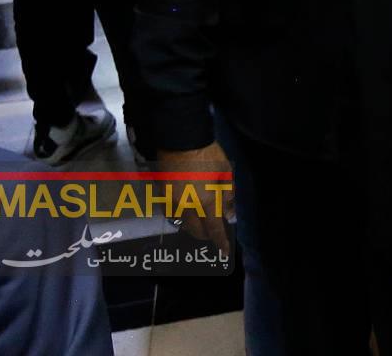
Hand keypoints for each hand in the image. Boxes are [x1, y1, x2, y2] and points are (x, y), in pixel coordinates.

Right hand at [158, 142, 234, 259]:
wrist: (180, 141)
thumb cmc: (208, 155)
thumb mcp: (225, 173)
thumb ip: (228, 195)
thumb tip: (229, 212)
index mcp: (206, 201)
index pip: (214, 228)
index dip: (220, 242)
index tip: (224, 252)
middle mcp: (188, 206)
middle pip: (196, 230)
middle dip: (206, 235)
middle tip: (213, 234)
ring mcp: (172, 202)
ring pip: (182, 224)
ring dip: (192, 228)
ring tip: (200, 227)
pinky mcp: (162, 195)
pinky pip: (170, 214)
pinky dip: (179, 218)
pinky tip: (185, 215)